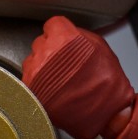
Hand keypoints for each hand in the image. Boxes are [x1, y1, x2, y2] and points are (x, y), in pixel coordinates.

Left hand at [22, 17, 134, 138]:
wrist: (108, 114)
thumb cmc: (108, 84)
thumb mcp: (101, 47)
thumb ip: (80, 35)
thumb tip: (69, 33)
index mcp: (65, 37)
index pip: (52, 24)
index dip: (59, 32)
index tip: (62, 39)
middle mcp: (47, 51)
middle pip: (42, 42)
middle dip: (52, 50)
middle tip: (65, 62)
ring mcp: (37, 71)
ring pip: (33, 60)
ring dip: (44, 67)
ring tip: (61, 79)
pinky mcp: (32, 89)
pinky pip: (30, 79)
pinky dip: (40, 83)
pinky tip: (55, 89)